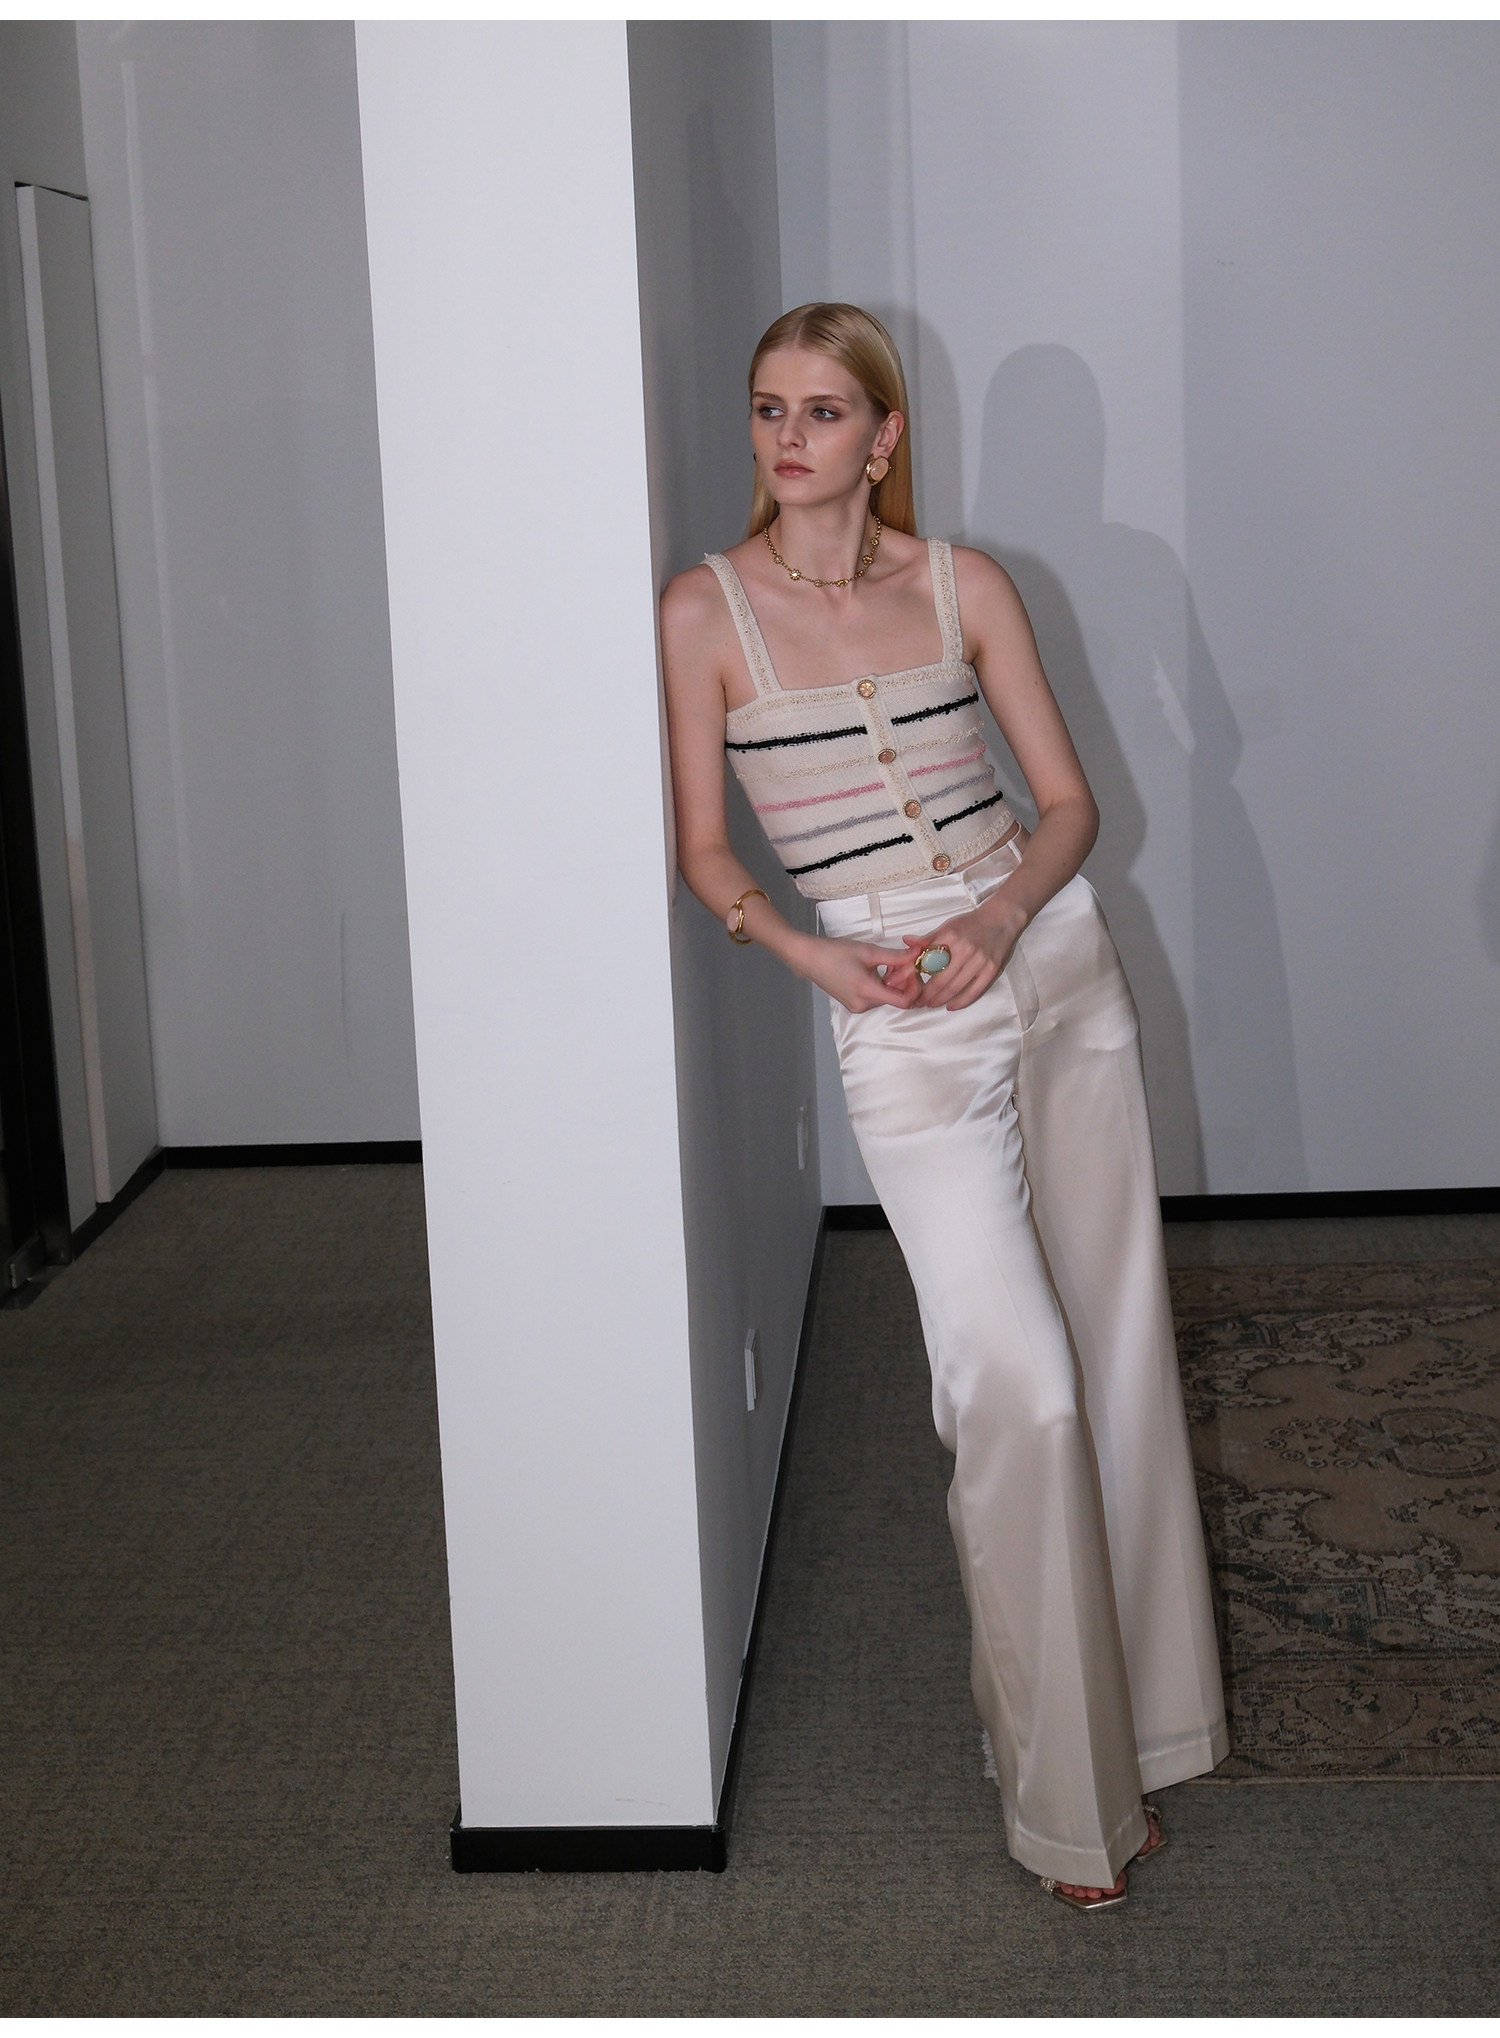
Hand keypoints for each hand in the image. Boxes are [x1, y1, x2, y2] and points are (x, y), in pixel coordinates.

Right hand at [795, 934, 921, 1013]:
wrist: (808, 958)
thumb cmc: (834, 952)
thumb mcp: (868, 951)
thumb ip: (895, 956)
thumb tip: (917, 954)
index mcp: (867, 992)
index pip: (903, 1002)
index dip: (913, 987)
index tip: (911, 970)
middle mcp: (863, 1005)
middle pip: (895, 999)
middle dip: (902, 981)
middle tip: (899, 962)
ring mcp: (857, 1006)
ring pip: (886, 998)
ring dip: (892, 983)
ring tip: (885, 964)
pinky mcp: (853, 1004)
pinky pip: (875, 997)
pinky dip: (881, 986)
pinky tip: (875, 971)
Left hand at [887, 893, 1028, 1010]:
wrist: (1002, 918)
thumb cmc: (971, 923)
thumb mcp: (948, 925)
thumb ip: (927, 937)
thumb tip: (906, 941)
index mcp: (951, 937)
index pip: (929, 963)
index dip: (918, 978)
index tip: (910, 988)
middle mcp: (966, 949)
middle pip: (941, 980)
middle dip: (927, 995)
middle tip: (918, 1002)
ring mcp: (980, 961)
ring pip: (956, 988)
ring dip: (941, 1000)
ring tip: (931, 1004)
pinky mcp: (992, 970)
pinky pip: (975, 991)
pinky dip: (962, 1001)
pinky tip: (951, 1006)